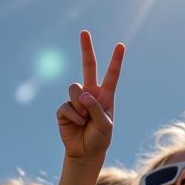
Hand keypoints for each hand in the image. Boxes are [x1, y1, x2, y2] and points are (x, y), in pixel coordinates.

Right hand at [56, 31, 123, 160]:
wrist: (86, 152)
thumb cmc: (100, 138)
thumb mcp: (105, 125)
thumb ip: (97, 109)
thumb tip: (82, 94)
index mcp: (106, 95)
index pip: (112, 75)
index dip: (116, 60)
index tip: (121, 45)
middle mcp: (90, 93)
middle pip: (88, 66)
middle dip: (86, 49)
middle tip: (84, 32)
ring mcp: (76, 99)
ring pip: (74, 89)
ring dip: (80, 105)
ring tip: (85, 119)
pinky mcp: (64, 109)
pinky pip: (67, 106)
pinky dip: (73, 117)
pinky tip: (77, 124)